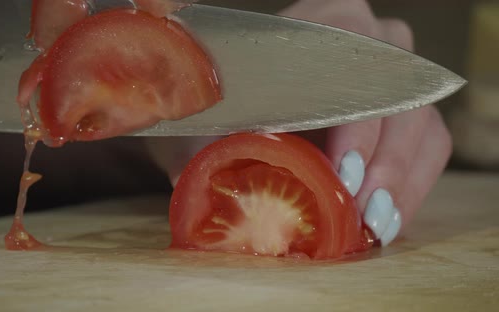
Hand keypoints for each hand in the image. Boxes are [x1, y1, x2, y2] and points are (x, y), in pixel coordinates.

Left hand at [145, 0, 452, 245]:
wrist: (235, 102)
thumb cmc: (223, 106)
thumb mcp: (213, 121)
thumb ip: (219, 147)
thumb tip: (239, 201)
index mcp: (324, 25)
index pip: (355, 69)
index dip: (354, 123)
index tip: (342, 173)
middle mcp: (371, 42)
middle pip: (399, 100)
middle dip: (383, 162)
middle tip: (361, 210)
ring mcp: (396, 77)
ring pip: (421, 126)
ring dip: (400, 181)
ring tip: (373, 223)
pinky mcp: (407, 113)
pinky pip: (429, 147)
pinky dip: (410, 187)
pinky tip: (384, 218)